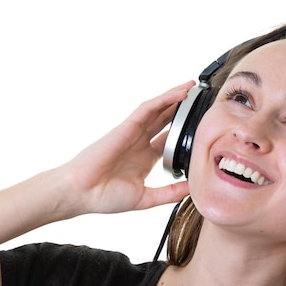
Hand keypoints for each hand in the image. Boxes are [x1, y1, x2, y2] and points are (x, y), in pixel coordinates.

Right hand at [56, 81, 193, 215]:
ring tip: (192, 87)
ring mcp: (133, 133)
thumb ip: (170, 193)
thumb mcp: (146, 198)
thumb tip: (193, 189)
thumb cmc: (105, 197)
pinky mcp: (126, 127)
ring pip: (158, 110)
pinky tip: (178, 94)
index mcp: (145, 159)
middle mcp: (140, 143)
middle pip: (166, 120)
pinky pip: (147, 109)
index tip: (204, 127)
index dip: (186, 132)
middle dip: (183, 109)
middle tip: (202, 100)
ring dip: (175, 98)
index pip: (170, 141)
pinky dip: (163, 100)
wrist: (81, 193)